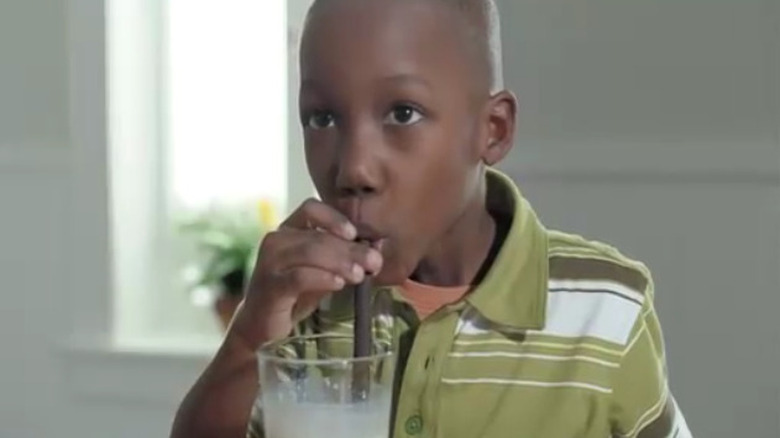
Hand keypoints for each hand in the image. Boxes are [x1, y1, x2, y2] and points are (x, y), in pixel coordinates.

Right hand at [228, 198, 382, 349]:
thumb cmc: (296, 293)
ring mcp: (270, 263)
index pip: (310, 208)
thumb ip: (345, 259)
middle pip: (317, 235)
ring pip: (309, 252)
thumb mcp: (323, 271)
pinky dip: (322, 278)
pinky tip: (338, 284)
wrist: (263, 323)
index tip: (355, 234)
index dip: (334, 217)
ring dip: (340, 262)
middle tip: (373, 262)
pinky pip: (298, 277)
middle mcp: (276, 240)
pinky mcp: (270, 286)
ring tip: (360, 275)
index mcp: (289, 230)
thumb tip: (377, 248)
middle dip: (350, 249)